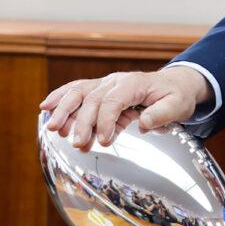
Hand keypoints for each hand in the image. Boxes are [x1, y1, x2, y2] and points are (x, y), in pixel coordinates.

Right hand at [39, 66, 211, 150]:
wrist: (177, 85)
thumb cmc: (177, 96)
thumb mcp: (178, 105)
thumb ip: (163, 114)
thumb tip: (144, 122)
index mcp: (134, 83)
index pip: (114, 101)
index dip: (106, 121)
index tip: (105, 140)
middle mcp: (116, 81)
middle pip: (93, 99)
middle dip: (83, 122)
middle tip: (78, 143)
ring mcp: (106, 84)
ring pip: (79, 93)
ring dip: (64, 110)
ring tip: (55, 130)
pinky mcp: (101, 91)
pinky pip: (77, 91)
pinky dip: (61, 98)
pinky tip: (46, 108)